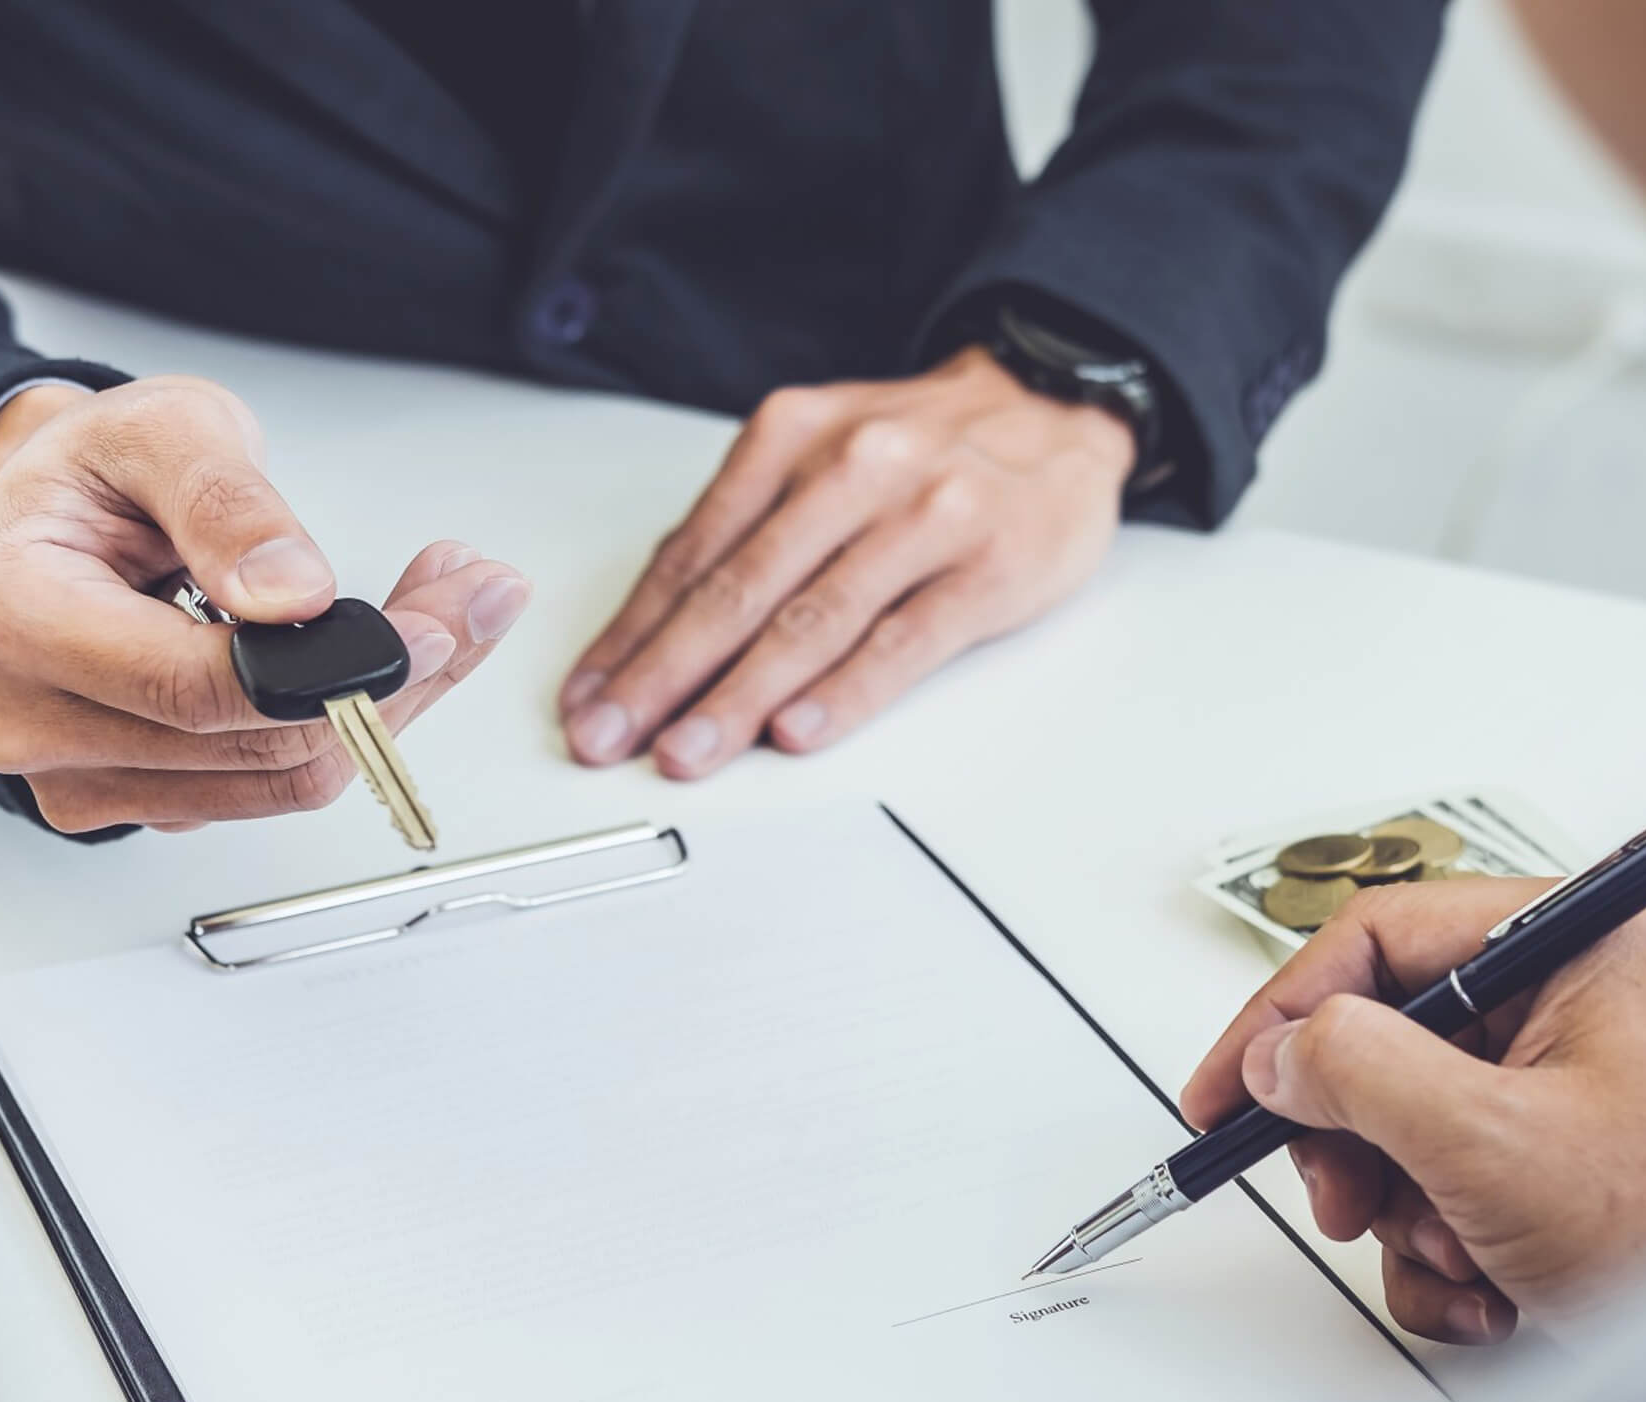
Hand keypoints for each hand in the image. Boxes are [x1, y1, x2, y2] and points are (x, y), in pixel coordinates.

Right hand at [0, 376, 530, 832]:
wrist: (57, 517)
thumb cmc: (97, 474)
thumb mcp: (164, 430)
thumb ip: (226, 502)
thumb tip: (296, 595)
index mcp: (11, 617)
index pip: (189, 687)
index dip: (325, 669)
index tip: (428, 625)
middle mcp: (30, 720)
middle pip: (254, 747)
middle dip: (389, 679)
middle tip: (470, 598)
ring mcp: (82, 776)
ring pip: (282, 782)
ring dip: (386, 706)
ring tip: (437, 612)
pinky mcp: (139, 802)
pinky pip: (271, 789)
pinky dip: (346, 728)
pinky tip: (375, 658)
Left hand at [557, 345, 1131, 776]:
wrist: (1056, 407)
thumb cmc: (927, 446)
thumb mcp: (824, 448)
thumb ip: (750, 526)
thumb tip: (656, 626)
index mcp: (793, 436)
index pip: (692, 552)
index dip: (632, 634)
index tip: (588, 697)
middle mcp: (853, 468)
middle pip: (739, 590)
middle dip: (662, 675)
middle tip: (611, 736)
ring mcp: (924, 518)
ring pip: (812, 621)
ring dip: (738, 698)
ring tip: (686, 750)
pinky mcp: (986, 569)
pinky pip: (902, 642)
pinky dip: (844, 693)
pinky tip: (796, 730)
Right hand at [1179, 878, 1645, 1344]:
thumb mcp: (1493, 1140)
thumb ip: (1361, 1074)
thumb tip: (1283, 1053)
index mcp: (1581, 939)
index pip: (1382, 938)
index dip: (1284, 1015)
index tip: (1226, 1091)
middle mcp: (1581, 993)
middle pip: (1389, 1036)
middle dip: (1359, 1139)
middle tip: (1345, 1196)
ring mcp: (1576, 1079)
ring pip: (1413, 1122)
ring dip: (1409, 1209)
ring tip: (1462, 1256)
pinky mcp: (1571, 1158)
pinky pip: (1457, 1181)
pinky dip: (1451, 1249)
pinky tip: (1494, 1289)